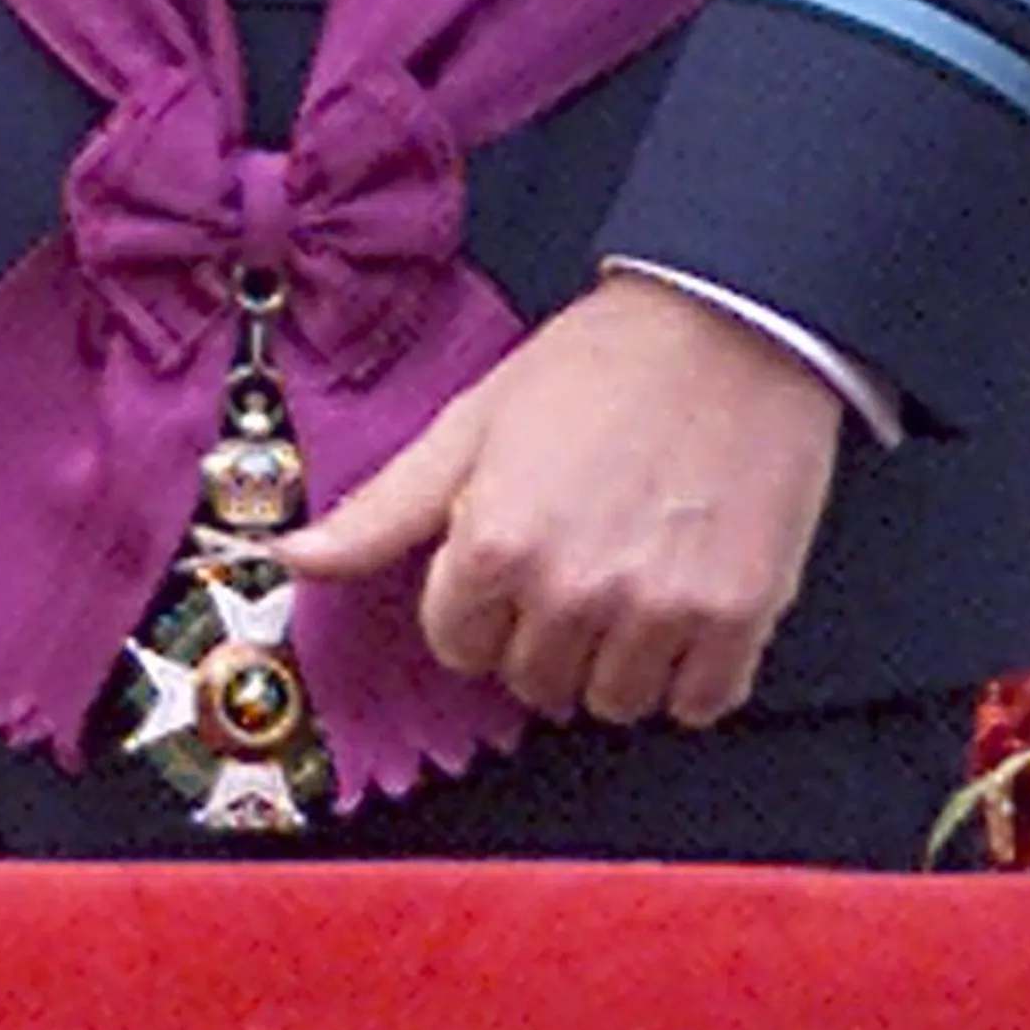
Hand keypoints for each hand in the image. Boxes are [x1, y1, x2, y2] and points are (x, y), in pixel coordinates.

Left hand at [274, 270, 843, 727]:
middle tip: (573, 558)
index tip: (507, 560)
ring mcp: (660, 612)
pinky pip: (698, 704)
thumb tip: (291, 559)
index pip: (458, 646)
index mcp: (496, 544)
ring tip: (630, 577)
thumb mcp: (471, 424)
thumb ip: (382, 509)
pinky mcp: (738, 620)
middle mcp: (573, 590)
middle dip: (541, 633)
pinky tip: (683, 601)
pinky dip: (690, 673)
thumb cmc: (596, 365)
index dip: (476, 603)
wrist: (727, 324)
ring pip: (614, 704)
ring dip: (616, 660)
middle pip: (534, 683)